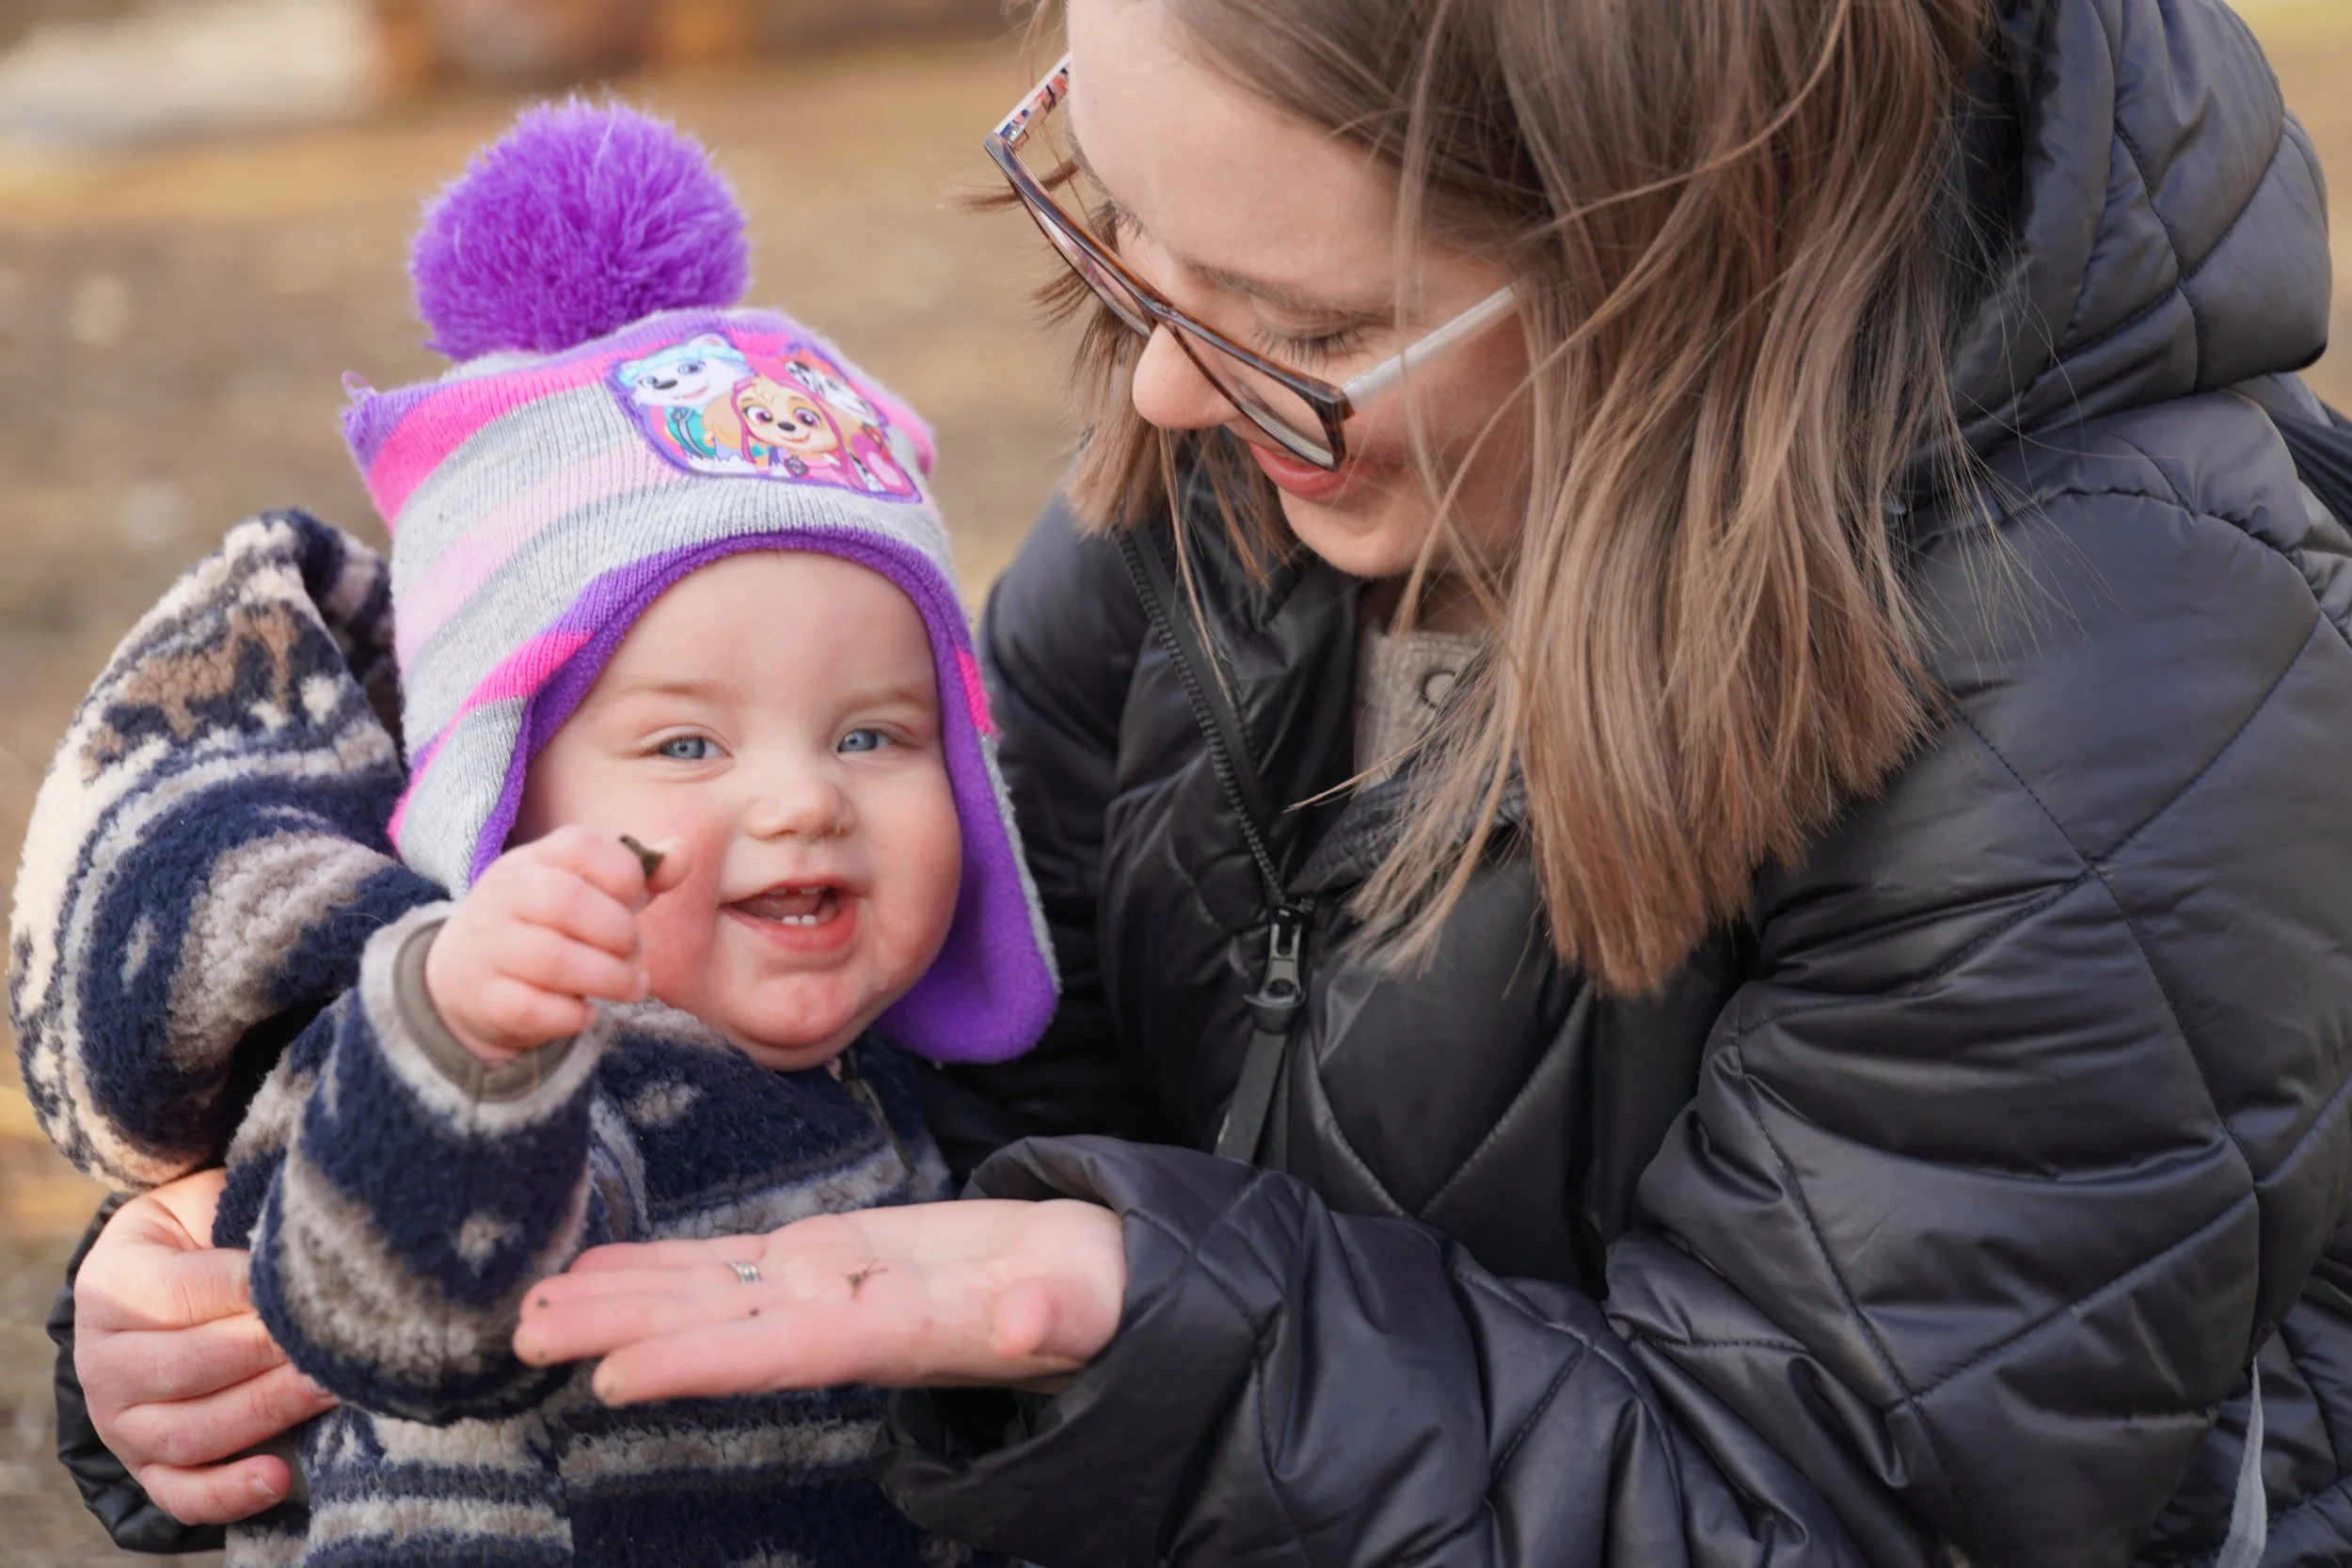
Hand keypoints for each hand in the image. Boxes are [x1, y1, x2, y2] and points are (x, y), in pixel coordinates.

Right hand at [73, 1168, 337, 1523]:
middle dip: (269, 1353)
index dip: (250, 1287)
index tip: (315, 1280)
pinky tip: (279, 1478)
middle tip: (338, 1338)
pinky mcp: (146, 1465)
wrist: (166, 1281)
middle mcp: (102, 1359)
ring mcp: (119, 1420)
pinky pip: (180, 1493)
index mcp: (110, 1283)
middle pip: (187, 1367)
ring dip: (268, 1412)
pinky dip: (226, 1495)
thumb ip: (238, 1217)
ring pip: (189, 1431)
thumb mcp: (207, 1205)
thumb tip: (301, 1240)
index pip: (180, 1293)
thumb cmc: (206, 1234)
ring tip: (334, 1387)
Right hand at [425, 826, 688, 1062]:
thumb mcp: (588, 891)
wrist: (464, 977)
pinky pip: (534, 1008)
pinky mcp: (486, 999)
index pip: (580, 846)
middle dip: (620, 932)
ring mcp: (488, 947)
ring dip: (609, 978)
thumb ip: (640, 875)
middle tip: (635, 952)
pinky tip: (588, 1012)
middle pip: (567, 901)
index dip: (624, 872)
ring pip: (553, 959)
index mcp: (534, 860)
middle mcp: (503, 895)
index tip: (636, 898)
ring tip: (631, 986)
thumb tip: (683, 853)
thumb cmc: (548, 926)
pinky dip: (575, 1015)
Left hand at [513, 1199, 1126, 1403]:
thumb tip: (1028, 1324)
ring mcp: (831, 1289)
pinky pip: (735, 1264)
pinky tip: (602, 1266)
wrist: (1098, 1276)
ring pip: (712, 1292)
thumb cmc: (1101, 1291)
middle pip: (720, 1326)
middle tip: (522, 1331)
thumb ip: (1060, 1314)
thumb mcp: (1095, 1299)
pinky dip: (667, 1265)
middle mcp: (846, 1321)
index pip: (786, 1353)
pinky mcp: (832, 1256)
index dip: (701, 1362)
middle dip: (622, 1328)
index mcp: (900, 1335)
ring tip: (536, 1301)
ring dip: (623, 1296)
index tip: (613, 1376)